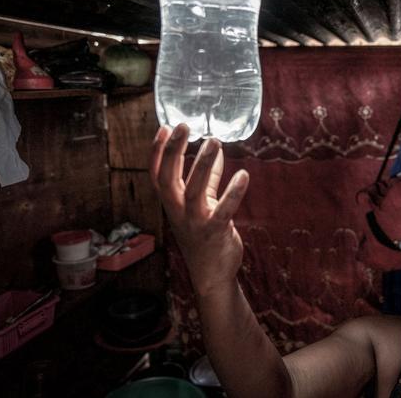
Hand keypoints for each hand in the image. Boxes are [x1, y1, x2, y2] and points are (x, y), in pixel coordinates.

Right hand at [150, 124, 249, 296]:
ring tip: (214, 141)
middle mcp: (177, 211)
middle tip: (184, 126)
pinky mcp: (214, 232)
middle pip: (168, 178)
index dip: (157, 151)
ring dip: (202, 165)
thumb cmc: (205, 235)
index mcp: (172, 203)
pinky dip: (233, 192)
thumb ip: (208, 178)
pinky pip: (223, 210)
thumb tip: (215, 152)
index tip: (166, 127)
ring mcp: (194, 222)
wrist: (212, 274)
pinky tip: (244, 175)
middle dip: (173, 151)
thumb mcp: (202, 203)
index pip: (157, 173)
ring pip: (192, 191)